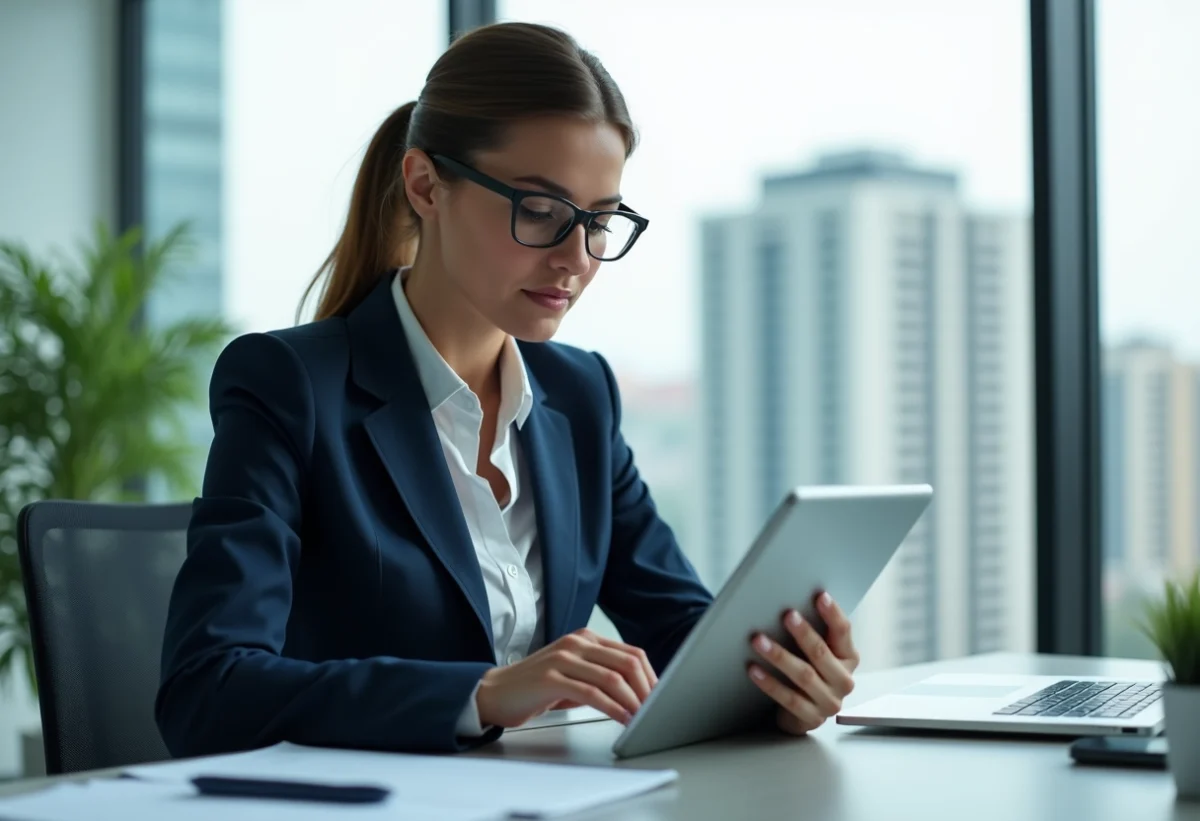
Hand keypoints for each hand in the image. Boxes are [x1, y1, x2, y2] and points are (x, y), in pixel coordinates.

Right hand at [475, 629, 657, 728]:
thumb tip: (638, 694)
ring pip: (612, 678)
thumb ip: (601, 677)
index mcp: (586, 639)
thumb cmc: (536, 687)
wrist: (494, 692)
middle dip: (647, 689)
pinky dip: (612, 708)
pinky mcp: (551, 678)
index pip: (631, 653)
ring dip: (633, 701)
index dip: (652, 676)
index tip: (662, 697)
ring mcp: (563, 658)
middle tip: (657, 710)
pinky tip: (621, 719)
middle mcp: (577, 643)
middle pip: (627, 663)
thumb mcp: (574, 675)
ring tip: (643, 718)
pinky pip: (591, 693)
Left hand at [747, 592, 859, 735]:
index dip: (833, 614)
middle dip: (803, 633)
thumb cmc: (811, 671)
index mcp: (848, 658)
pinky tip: (754, 669)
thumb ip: (814, 631)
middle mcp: (844, 680)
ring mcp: (829, 702)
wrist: (804, 712)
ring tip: (759, 640)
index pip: (843, 632)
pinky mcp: (811, 718)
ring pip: (803, 676)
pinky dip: (769, 683)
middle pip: (821, 653)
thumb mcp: (818, 652)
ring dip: (779, 656)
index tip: (820, 596)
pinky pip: (788, 698)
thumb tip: (791, 601)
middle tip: (786, 615)